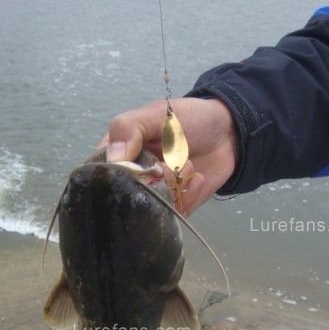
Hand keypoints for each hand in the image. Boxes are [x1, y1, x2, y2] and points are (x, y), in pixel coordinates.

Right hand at [99, 97, 237, 213]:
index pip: (100, 175)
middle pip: (126, 196)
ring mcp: (152, 195)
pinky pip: (172, 214)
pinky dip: (188, 196)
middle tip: (169, 163)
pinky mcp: (172, 208)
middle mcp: (131, 179)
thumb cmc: (188, 119)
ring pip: (150, 207)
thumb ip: (129, 129)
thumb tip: (113, 158)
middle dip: (151, 180)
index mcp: (117, 155)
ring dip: (173, 186)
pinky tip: (196, 178)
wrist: (228, 133)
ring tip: (187, 165)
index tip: (135, 167)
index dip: (115, 176)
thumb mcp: (156, 115)